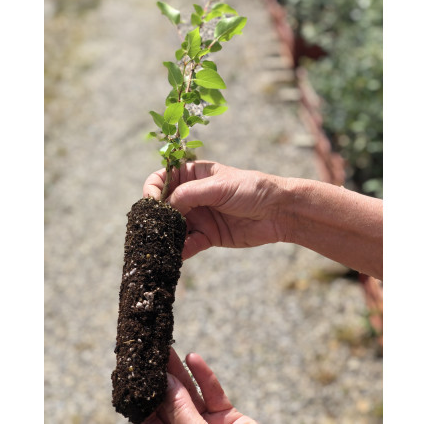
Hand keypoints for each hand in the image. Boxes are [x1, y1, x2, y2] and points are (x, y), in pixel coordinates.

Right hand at [143, 161, 287, 258]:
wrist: (278, 213)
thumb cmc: (251, 189)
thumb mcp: (218, 186)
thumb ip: (189, 194)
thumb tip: (163, 207)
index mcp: (193, 175)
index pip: (162, 179)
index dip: (153, 189)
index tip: (151, 202)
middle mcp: (193, 196)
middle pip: (164, 205)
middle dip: (156, 216)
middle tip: (153, 227)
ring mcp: (199, 217)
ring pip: (173, 227)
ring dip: (166, 235)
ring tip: (160, 244)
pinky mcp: (207, 236)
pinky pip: (188, 244)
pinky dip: (180, 251)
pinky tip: (175, 255)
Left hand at [143, 348, 256, 423]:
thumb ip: (180, 412)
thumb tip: (166, 383)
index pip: (151, 419)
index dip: (145, 395)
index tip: (138, 371)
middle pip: (170, 403)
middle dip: (163, 377)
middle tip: (153, 352)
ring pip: (190, 394)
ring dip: (181, 371)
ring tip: (169, 350)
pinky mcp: (227, 418)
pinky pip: (213, 394)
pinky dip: (204, 376)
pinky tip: (193, 358)